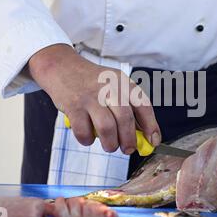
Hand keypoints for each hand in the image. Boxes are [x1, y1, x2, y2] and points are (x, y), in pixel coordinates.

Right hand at [28, 44, 160, 153]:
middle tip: (128, 149)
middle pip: (126, 120)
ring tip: (109, 146)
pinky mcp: (74, 106)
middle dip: (129, 141)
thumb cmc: (93, 82)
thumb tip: (142, 136)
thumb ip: (127, 107)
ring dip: (110, 144)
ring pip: (107, 128)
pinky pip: (84, 131)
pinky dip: (87, 140)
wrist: (63, 67)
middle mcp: (109, 88)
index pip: (143, 105)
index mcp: (123, 83)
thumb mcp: (114, 85)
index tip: (153, 141)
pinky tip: (88, 137)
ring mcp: (91, 97)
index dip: (151, 126)